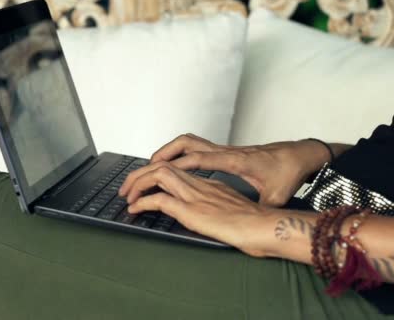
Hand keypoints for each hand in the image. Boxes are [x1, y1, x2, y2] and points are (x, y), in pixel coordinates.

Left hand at [119, 161, 274, 255]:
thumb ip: (218, 210)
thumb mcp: (232, 212)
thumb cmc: (256, 224)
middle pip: (163, 166)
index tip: (145, 185)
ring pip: (158, 175)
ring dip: (137, 183)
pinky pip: (160, 200)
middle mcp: (200, 185)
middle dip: (140, 174)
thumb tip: (208, 219)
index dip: (155, 175)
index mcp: (210, 185)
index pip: (176, 171)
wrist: (267, 227)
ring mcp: (196, 195)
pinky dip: (143, 202)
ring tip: (126, 195)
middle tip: (127, 188)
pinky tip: (135, 209)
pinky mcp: (193, 210)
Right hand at [141, 134, 329, 206]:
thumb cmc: (288, 172)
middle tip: (143, 170)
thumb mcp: (276, 195)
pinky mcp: (226, 152)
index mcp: (234, 160)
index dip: (175, 164)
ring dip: (168, 152)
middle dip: (162, 153)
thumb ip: (260, 208)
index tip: (154, 172)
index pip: (199, 158)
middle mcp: (226, 151)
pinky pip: (195, 148)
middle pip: (186, 143)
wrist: (301, 155)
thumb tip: (251, 223)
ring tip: (151, 168)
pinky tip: (174, 168)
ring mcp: (225, 149)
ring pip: (189, 142)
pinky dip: (179, 154)